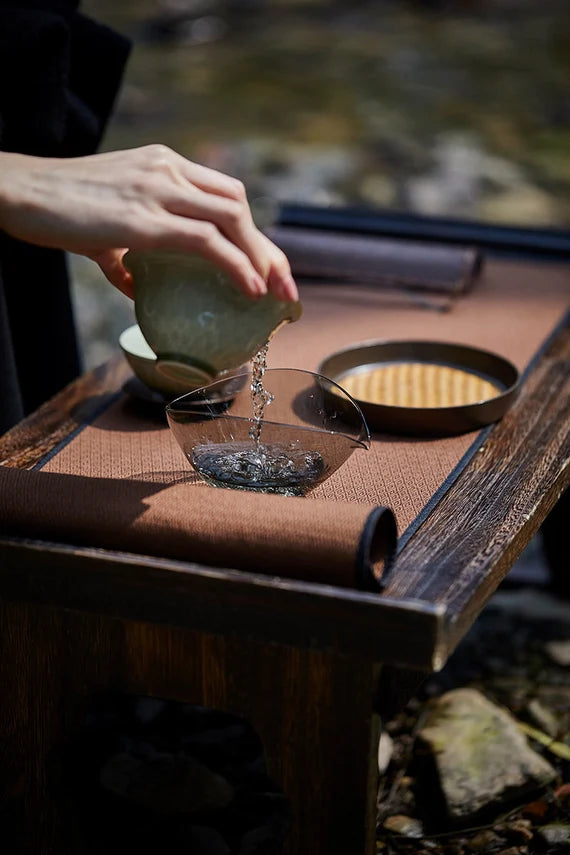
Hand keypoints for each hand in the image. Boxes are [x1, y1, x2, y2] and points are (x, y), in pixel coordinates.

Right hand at [0, 144, 297, 300]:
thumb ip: (124, 256)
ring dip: (261, 258)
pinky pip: (207, 240)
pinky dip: (236, 265)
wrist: (17, 192)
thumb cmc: (54, 211)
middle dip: (268, 247)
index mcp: (163, 165)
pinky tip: (250, 290)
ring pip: (232, 218)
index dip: (253, 231)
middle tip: (285, 286)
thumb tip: (135, 288)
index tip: (270, 266)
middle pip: (238, 204)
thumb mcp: (102, 229)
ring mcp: (158, 189)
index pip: (225, 195)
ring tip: (276, 293)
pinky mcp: (145, 219)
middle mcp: (167, 169)